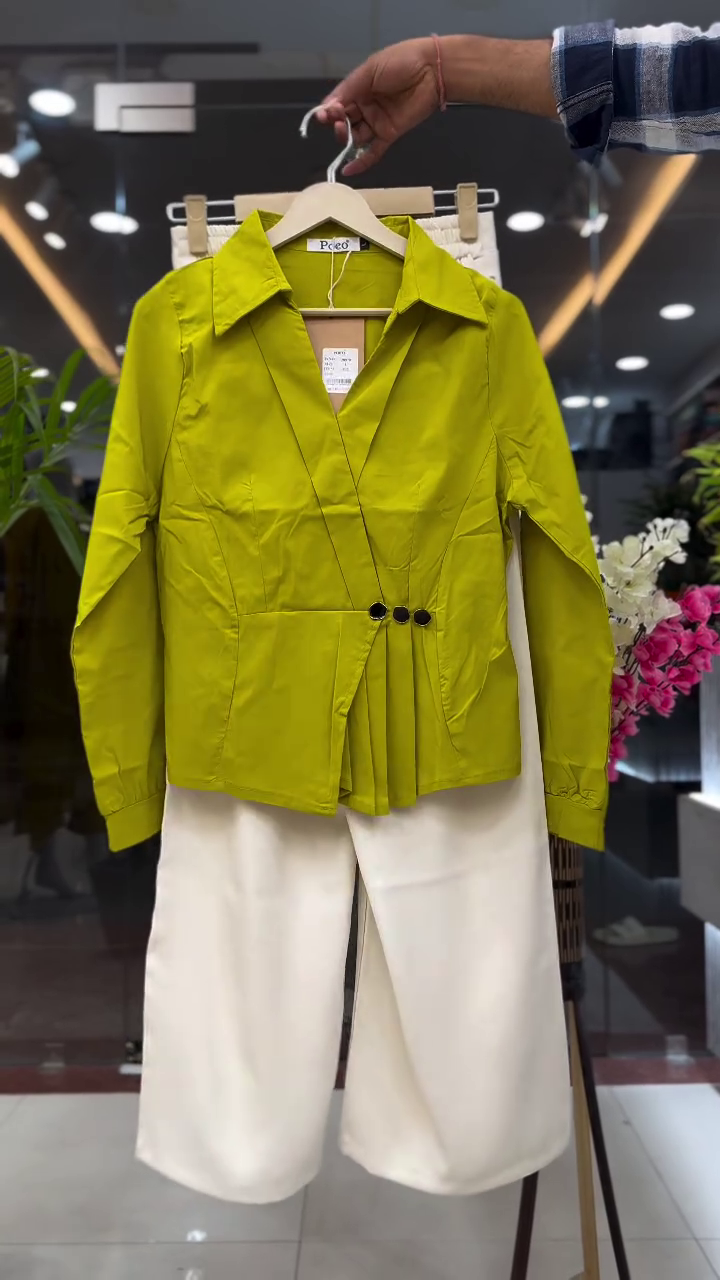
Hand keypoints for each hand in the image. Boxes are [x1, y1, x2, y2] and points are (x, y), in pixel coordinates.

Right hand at [316, 37, 440, 175]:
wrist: (431, 70)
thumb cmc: (400, 62)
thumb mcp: (370, 70)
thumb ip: (349, 89)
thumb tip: (326, 107)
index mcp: (359, 88)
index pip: (338, 104)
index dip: (329, 112)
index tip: (324, 116)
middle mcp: (365, 106)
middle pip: (345, 121)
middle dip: (337, 124)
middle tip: (338, 123)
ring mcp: (377, 122)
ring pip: (356, 136)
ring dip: (347, 138)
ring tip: (344, 133)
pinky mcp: (389, 134)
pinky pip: (373, 152)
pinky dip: (361, 162)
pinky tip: (348, 170)